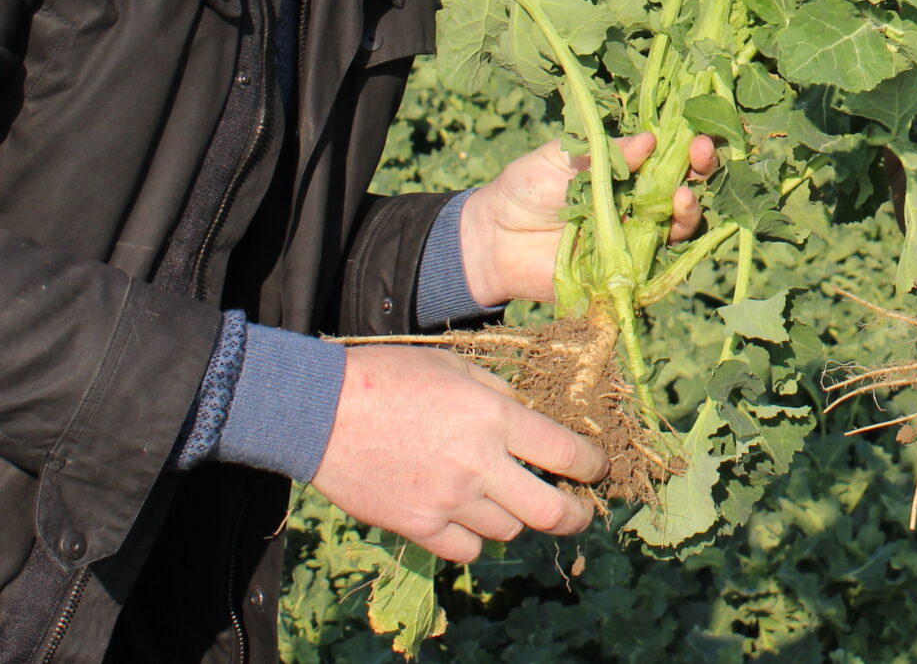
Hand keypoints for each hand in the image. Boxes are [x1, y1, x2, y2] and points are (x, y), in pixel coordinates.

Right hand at [314, 344, 603, 562]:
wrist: (320, 411)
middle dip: (576, 515)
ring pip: (508, 531)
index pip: (566, 452)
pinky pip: (466, 549)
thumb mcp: (455, 366)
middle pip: (550, 511)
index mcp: (494, 417)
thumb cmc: (388, 375)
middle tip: (580, 511)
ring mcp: (448, 501)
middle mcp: (479, 464)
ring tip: (508, 501)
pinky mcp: (418, 526)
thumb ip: (498, 394)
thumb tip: (531, 418)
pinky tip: (467, 517)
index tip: (597, 467)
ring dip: (517, 518)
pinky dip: (475, 538)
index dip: (592, 464)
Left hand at [459, 132, 719, 304]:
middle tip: (703, 154)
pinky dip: (669, 246)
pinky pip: (658, 262)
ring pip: (680, 225)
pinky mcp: (627, 271)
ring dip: (689, 208)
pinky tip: (669, 225)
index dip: (688, 146)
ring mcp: (635, 238)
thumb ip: (606, 152)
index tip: (697, 134)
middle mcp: (637, 203)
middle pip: (684, 187)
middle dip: (701, 170)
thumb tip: (651, 140)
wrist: (494, 240)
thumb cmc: (527, 188)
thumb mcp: (563, 157)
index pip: (669, 157)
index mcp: (627, 171)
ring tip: (682, 195)